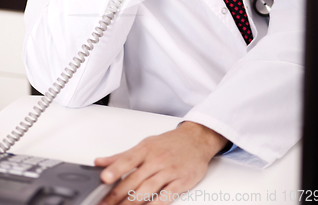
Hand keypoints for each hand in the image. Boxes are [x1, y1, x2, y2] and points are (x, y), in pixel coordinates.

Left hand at [95, 122, 227, 203]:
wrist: (196, 139)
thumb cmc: (169, 143)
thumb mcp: (145, 144)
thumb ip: (122, 156)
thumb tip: (99, 162)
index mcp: (146, 150)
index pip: (127, 160)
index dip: (115, 169)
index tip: (104, 178)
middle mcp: (157, 160)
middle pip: (134, 180)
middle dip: (117, 195)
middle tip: (104, 204)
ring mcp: (169, 171)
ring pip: (147, 190)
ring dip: (131, 203)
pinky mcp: (181, 182)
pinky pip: (166, 196)